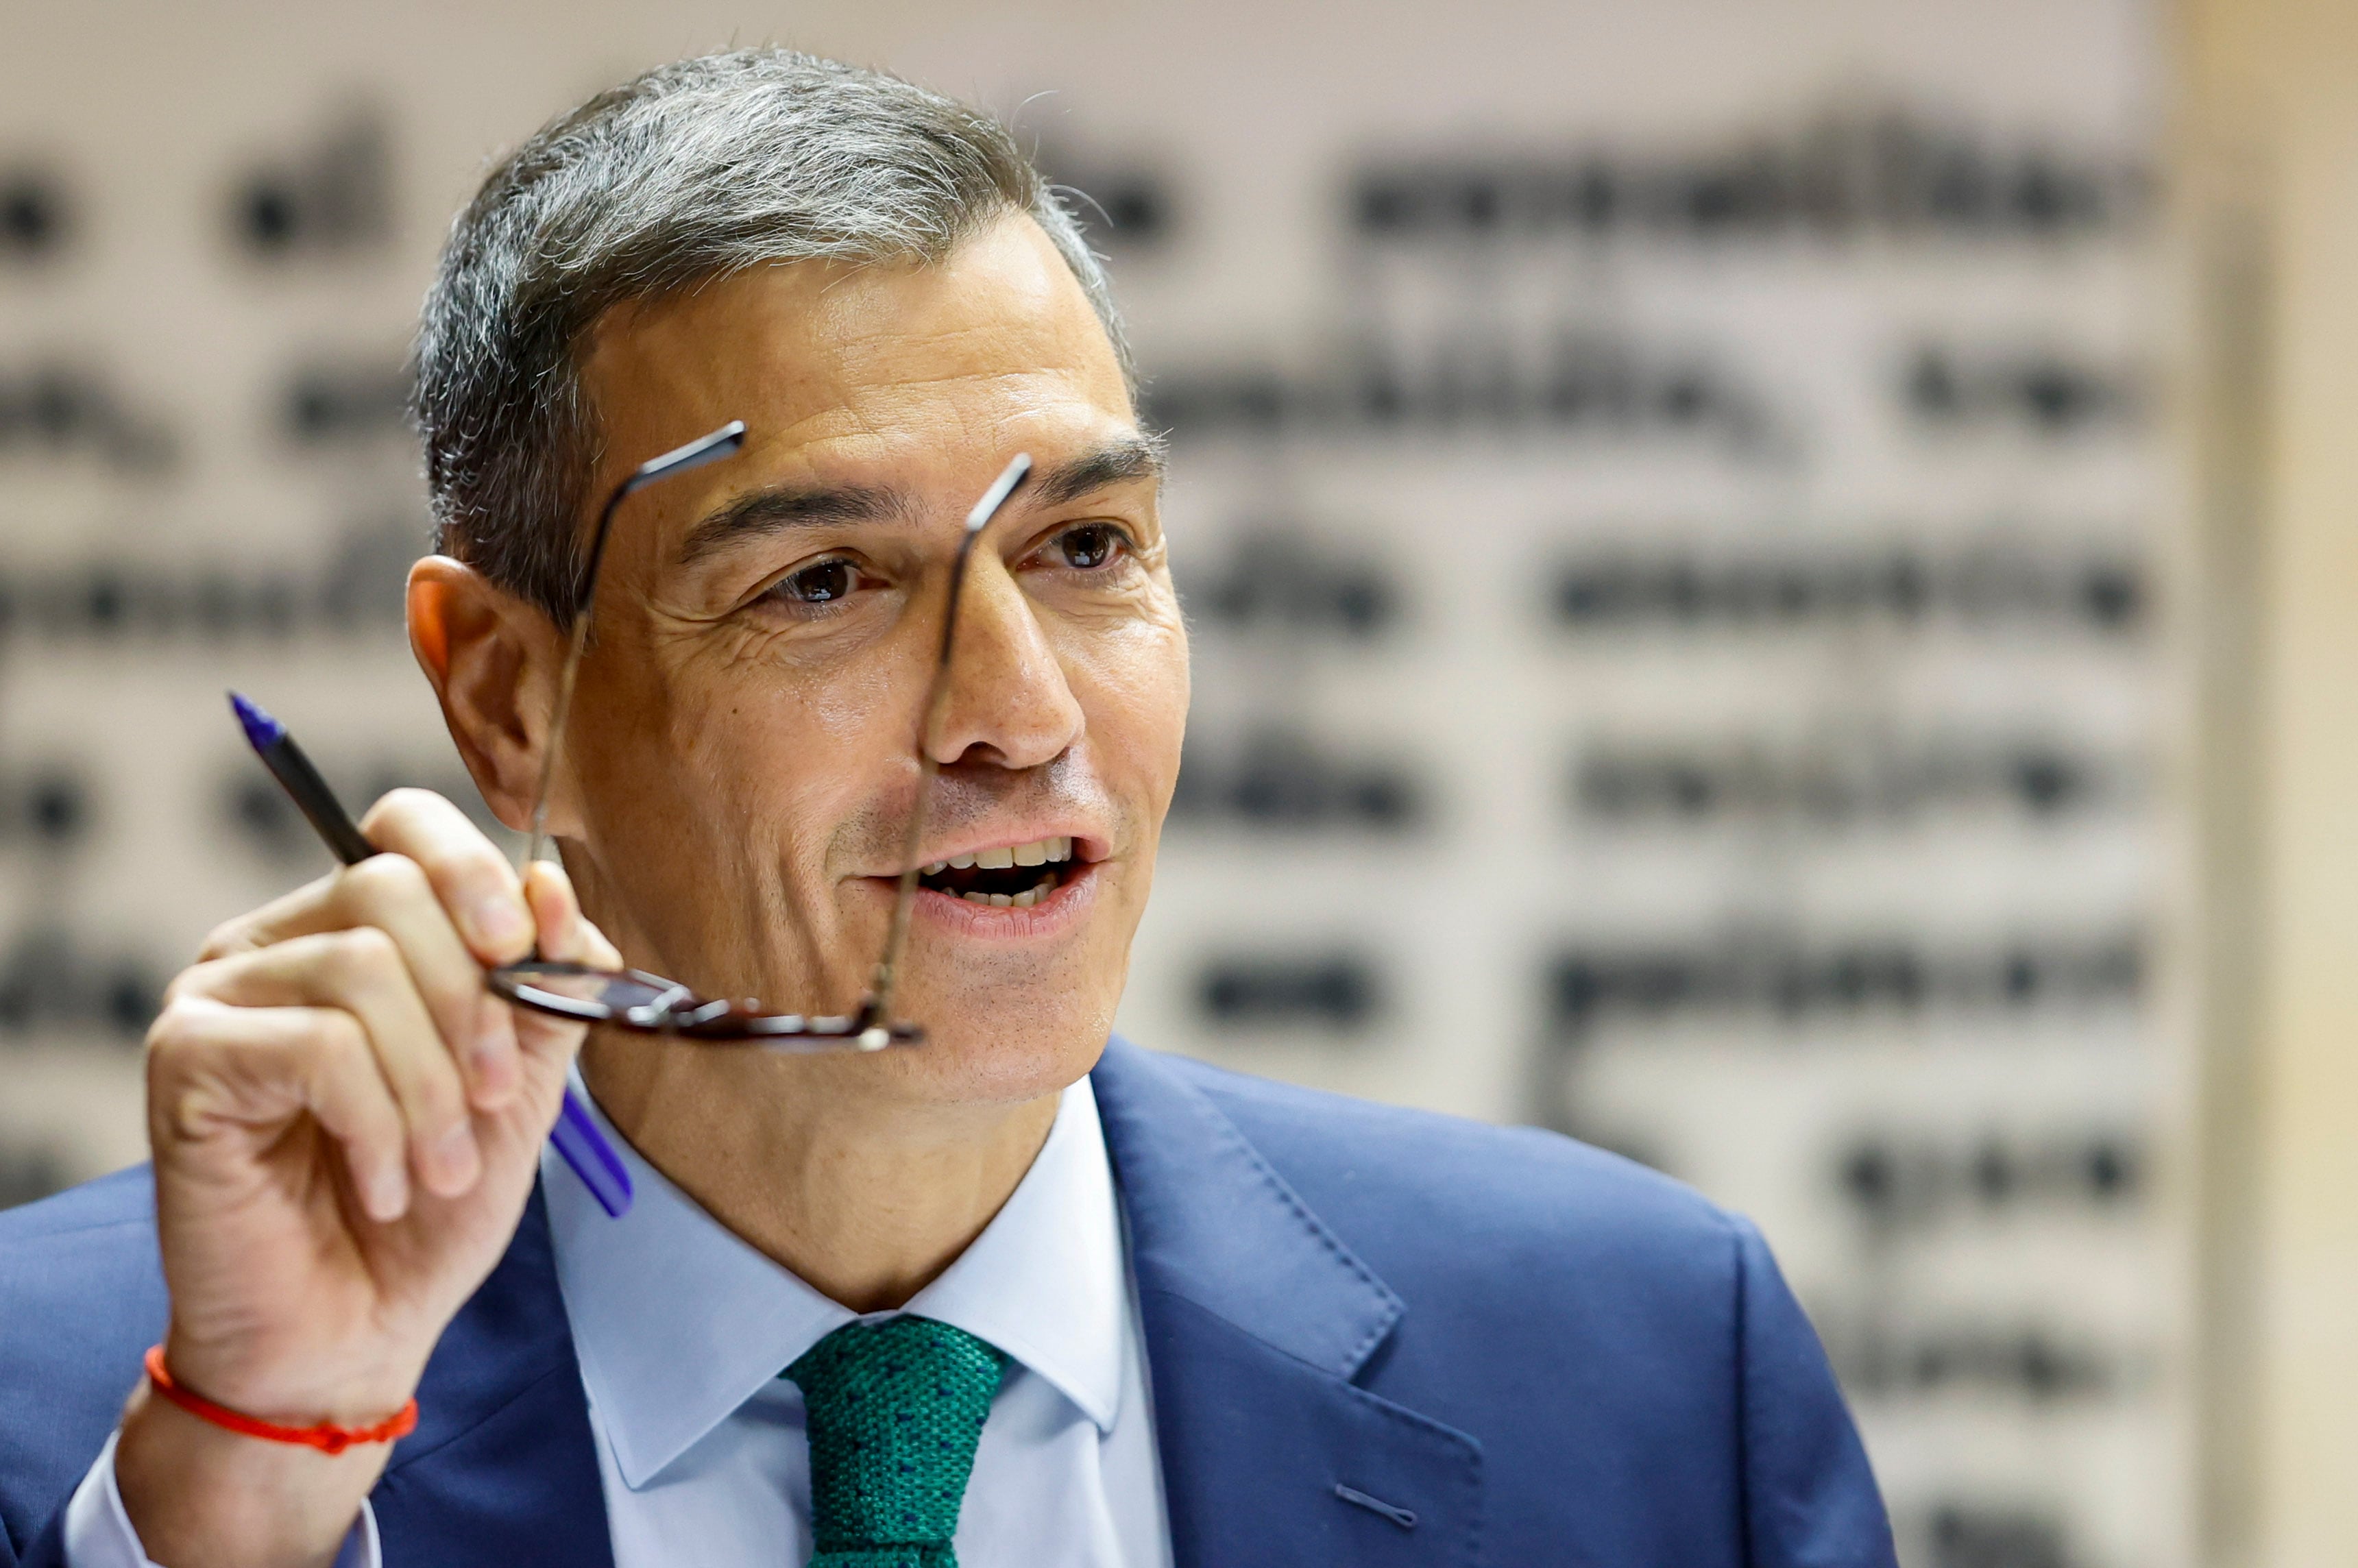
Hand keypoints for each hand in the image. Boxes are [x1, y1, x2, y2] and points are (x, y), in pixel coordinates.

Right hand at [115, 789, 618, 1567]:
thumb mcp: (520, 1084)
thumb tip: (555, 888)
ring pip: (363, 970)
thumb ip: (547, 986)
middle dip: (474, 1001)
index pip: (404, 827)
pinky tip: (380, 1182)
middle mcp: (273, 944)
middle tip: (494, 1100)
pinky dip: (375, 1122)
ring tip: (437, 1169)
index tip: (524, 954)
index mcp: (349, 930)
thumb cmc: (429, 1206)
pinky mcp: (185, 1060)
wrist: (351, 1333)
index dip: (477, 872)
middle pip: (392, 887)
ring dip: (431, 1085)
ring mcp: (219, 997)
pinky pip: (316, 1045)